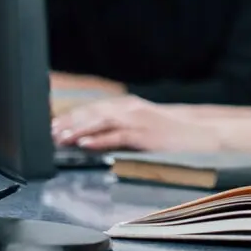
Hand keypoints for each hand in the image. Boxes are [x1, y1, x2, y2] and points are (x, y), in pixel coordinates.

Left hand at [50, 95, 221, 151]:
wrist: (202, 136)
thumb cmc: (171, 136)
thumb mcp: (142, 128)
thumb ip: (117, 131)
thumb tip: (88, 140)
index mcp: (128, 106)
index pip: (93, 109)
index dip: (71, 116)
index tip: (51, 125)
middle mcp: (131, 109)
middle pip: (93, 113)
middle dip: (69, 122)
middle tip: (48, 132)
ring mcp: (139, 120)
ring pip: (102, 121)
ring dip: (79, 130)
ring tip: (60, 138)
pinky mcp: (146, 135)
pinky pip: (118, 136)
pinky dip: (100, 139)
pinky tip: (85, 144)